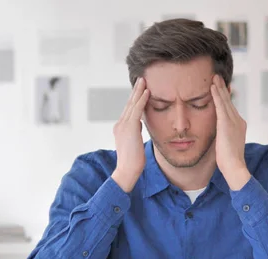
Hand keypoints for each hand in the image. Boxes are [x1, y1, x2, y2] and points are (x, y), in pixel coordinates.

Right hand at [111, 77, 149, 192]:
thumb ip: (136, 132)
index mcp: (121, 128)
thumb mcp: (135, 143)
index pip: (129, 110)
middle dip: (135, 91)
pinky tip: (147, 92)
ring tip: (144, 80)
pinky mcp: (129, 128)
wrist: (127, 170)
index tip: (140, 89)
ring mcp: (123, 125)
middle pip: (129, 104)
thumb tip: (140, 124)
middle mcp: (120, 124)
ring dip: (139, 91)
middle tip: (141, 79)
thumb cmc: (133, 162)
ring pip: (132, 104)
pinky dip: (142, 100)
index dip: (135, 99)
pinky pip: (136, 110)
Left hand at [211, 74, 250, 190]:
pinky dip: (216, 95)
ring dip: (219, 88)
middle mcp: (238, 121)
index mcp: (239, 126)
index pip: (231, 108)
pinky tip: (212, 87)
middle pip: (229, 101)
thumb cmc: (228, 161)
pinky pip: (220, 105)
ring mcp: (234, 121)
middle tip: (218, 77)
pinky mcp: (227, 123)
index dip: (226, 97)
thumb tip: (217, 134)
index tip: (222, 88)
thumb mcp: (225, 145)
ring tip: (214, 77)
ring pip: (225, 100)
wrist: (234, 167)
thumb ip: (222, 136)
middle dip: (223, 89)